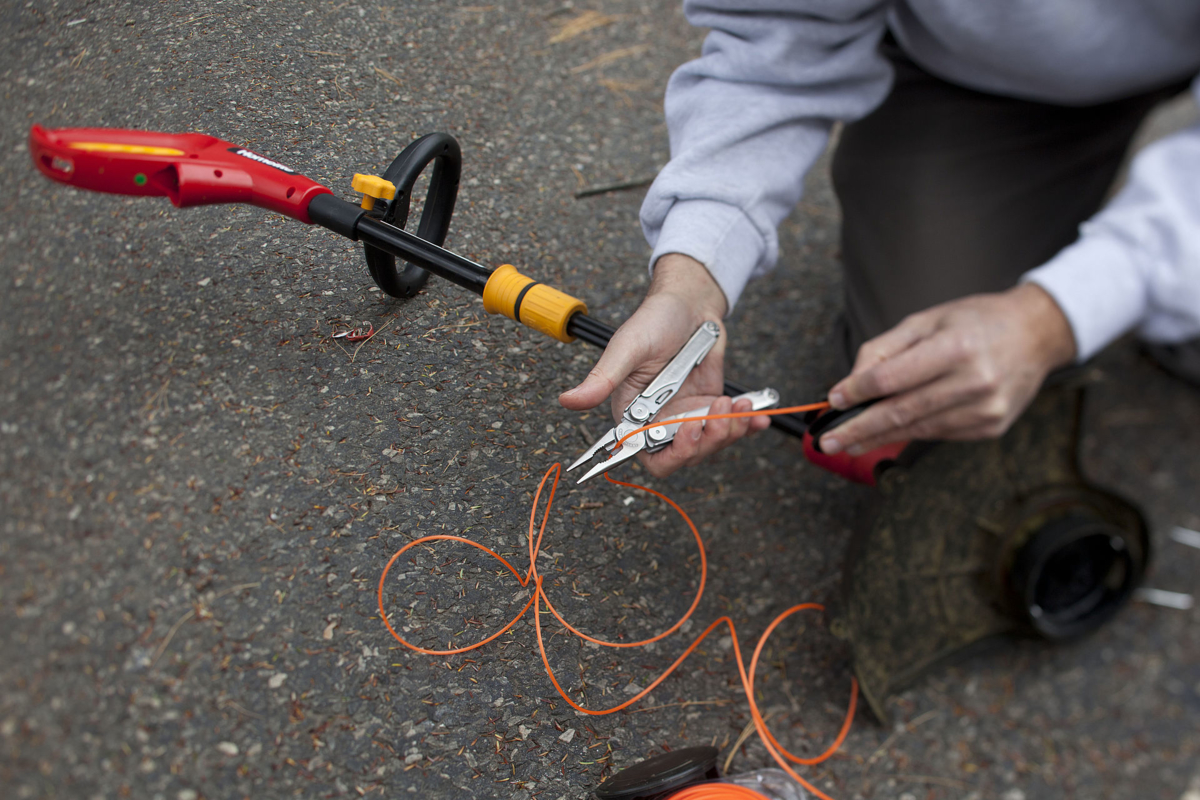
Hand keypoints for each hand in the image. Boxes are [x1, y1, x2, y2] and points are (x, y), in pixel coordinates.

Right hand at [558, 254, 770, 477]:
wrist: (690, 302)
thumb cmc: (654, 320)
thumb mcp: (627, 348)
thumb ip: (602, 378)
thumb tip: (567, 401)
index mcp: (634, 414)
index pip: (649, 455)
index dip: (672, 454)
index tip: (689, 431)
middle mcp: (661, 420)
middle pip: (687, 455)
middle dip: (708, 440)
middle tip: (720, 411)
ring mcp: (690, 414)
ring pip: (712, 444)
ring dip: (731, 430)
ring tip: (738, 403)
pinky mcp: (712, 405)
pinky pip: (732, 427)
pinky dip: (747, 425)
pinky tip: (758, 416)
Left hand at [819, 283, 1076, 454]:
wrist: (1036, 335)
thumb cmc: (974, 322)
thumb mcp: (927, 320)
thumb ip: (885, 350)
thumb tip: (849, 385)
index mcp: (956, 347)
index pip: (893, 378)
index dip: (858, 392)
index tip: (833, 401)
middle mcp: (974, 381)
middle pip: (901, 412)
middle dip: (858, 428)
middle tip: (827, 440)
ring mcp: (985, 409)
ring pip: (917, 429)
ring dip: (877, 438)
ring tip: (847, 442)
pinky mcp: (990, 427)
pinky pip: (938, 434)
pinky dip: (909, 433)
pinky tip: (886, 434)